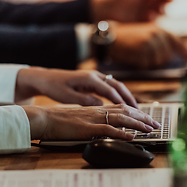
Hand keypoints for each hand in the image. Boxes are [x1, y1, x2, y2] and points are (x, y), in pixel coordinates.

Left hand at [15, 67, 137, 107]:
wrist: (46, 78)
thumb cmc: (54, 87)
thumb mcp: (67, 96)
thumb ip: (84, 101)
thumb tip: (101, 106)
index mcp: (89, 78)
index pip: (110, 90)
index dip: (121, 101)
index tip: (130, 111)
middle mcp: (95, 76)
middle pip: (118, 86)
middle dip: (130, 98)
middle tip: (139, 110)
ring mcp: (95, 77)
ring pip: (116, 86)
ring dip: (126, 96)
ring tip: (136, 109)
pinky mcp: (93, 81)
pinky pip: (110, 88)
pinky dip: (118, 96)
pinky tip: (122, 105)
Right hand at [22, 104, 160, 139]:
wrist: (45, 118)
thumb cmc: (60, 120)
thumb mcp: (80, 117)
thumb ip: (93, 119)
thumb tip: (106, 125)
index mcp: (96, 109)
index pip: (122, 108)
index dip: (137, 113)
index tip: (147, 118)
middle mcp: (98, 111)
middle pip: (126, 111)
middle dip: (143, 118)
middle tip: (156, 124)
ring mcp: (93, 119)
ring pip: (121, 118)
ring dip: (138, 124)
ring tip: (150, 129)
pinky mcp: (88, 128)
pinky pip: (108, 129)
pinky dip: (122, 133)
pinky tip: (131, 136)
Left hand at [91, 0, 175, 22]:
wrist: (101, 13)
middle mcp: (150, 1)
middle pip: (167, 0)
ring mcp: (148, 13)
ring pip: (163, 11)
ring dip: (162, 10)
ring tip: (156, 9)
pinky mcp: (143, 25)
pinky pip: (154, 23)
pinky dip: (154, 20)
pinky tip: (149, 17)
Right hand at [108, 22, 186, 68]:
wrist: (111, 37)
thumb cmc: (128, 38)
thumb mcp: (146, 34)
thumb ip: (160, 43)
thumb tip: (170, 57)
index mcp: (161, 31)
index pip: (179, 44)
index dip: (186, 54)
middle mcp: (158, 35)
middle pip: (167, 57)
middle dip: (158, 60)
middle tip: (144, 55)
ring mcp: (150, 42)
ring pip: (157, 62)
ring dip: (148, 62)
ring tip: (138, 53)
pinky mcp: (142, 50)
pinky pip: (146, 64)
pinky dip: (140, 63)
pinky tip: (133, 56)